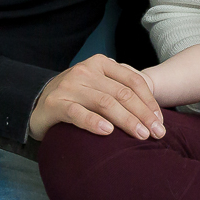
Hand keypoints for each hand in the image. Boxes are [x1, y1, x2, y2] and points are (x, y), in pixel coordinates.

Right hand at [29, 54, 164, 141]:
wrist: (37, 102)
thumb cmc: (77, 97)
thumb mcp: (100, 87)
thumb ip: (121, 92)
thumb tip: (154, 114)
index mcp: (101, 63)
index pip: (133, 81)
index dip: (150, 102)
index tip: (161, 121)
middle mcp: (86, 71)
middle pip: (122, 93)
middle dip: (143, 114)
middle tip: (158, 133)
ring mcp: (69, 86)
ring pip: (105, 103)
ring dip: (126, 120)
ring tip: (141, 136)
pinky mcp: (55, 103)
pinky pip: (78, 113)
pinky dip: (94, 122)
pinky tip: (108, 132)